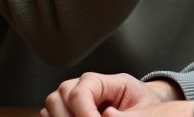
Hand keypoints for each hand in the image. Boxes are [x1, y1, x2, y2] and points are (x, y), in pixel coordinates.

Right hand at [43, 74, 185, 116]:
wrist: (143, 108)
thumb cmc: (143, 106)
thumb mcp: (142, 110)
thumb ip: (124, 114)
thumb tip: (105, 115)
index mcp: (105, 81)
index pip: (81, 91)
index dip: (83, 112)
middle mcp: (84, 85)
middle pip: (59, 95)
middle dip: (69, 116)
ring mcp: (73, 97)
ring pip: (52, 105)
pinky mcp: (67, 110)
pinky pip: (50, 114)